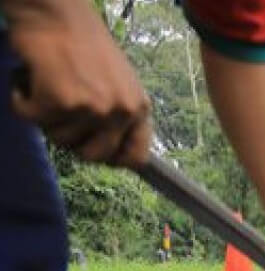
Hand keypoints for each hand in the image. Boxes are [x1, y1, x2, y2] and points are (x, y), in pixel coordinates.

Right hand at [6, 0, 151, 166]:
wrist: (56, 12)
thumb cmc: (83, 44)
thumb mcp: (119, 84)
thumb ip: (120, 115)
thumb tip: (114, 156)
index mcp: (139, 108)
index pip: (135, 157)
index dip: (111, 158)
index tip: (91, 145)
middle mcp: (121, 111)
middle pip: (92, 156)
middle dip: (71, 138)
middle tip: (61, 109)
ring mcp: (91, 109)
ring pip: (58, 139)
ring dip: (45, 115)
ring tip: (49, 82)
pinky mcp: (58, 103)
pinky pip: (29, 118)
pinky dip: (20, 99)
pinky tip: (29, 76)